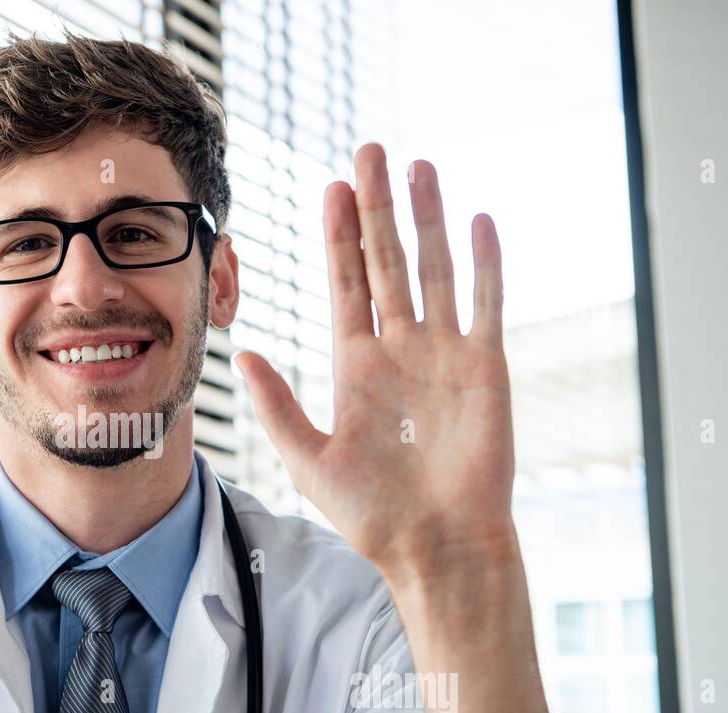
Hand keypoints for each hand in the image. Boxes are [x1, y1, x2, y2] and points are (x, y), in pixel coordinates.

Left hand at [235, 143, 516, 582]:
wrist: (435, 545)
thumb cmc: (372, 513)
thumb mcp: (308, 457)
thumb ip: (277, 405)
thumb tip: (241, 356)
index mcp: (357, 364)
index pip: (346, 284)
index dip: (339, 237)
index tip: (331, 189)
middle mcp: (400, 348)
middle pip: (387, 261)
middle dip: (377, 208)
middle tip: (369, 152)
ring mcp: (444, 353)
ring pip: (435, 269)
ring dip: (427, 219)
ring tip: (418, 167)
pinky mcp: (486, 368)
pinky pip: (487, 304)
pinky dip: (485, 264)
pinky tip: (479, 220)